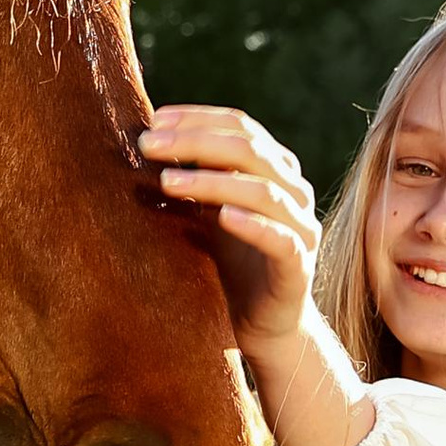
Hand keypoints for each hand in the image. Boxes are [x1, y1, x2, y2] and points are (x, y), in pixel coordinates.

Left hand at [139, 104, 372, 445]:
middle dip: (196, 142)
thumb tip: (143, 137)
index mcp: (274, 170)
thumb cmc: (228, 264)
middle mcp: (294, 191)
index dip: (198, 119)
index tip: (154, 121)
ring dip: (213, 181)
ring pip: (264, 190)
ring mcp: (302, 228)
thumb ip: (190, 177)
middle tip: (148, 145)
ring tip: (168, 182)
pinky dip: (252, 224)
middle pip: (250, 150)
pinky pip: (280, 239)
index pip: (241, 127)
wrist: (259, 327)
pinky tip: (221, 216)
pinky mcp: (300, 266)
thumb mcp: (204, 212)